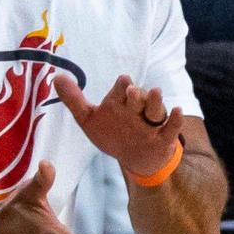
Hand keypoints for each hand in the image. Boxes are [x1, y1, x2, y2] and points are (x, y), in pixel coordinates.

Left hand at [54, 73, 184, 180]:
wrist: (134, 157)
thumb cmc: (112, 133)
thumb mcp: (89, 119)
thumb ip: (74, 99)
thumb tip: (57, 76)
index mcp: (121, 102)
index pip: (122, 88)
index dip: (122, 87)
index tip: (122, 84)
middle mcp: (137, 108)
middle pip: (138, 96)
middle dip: (136, 94)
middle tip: (131, 92)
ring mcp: (151, 122)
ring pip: (155, 108)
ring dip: (155, 101)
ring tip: (154, 92)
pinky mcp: (163, 138)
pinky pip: (172, 127)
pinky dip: (175, 119)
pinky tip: (177, 111)